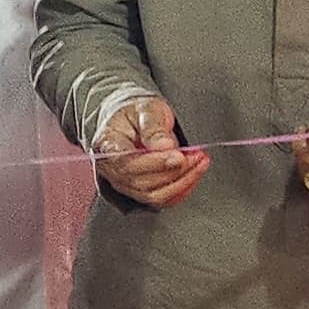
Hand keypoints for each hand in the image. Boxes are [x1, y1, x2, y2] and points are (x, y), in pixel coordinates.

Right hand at [92, 95, 207, 209]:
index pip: (126, 163)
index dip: (154, 163)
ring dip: (182, 182)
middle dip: (174, 171)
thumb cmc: (137, 113)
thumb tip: (164, 146)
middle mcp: (111, 169)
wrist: (134, 120)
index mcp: (108, 145)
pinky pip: (161, 199)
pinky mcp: (139, 192)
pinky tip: (194, 175)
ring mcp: (124, 183)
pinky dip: (181, 190)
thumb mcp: (146, 109)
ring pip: (153, 195)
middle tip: (197, 155)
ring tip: (199, 162)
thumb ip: (154, 127)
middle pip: (142, 182)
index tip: (178, 156)